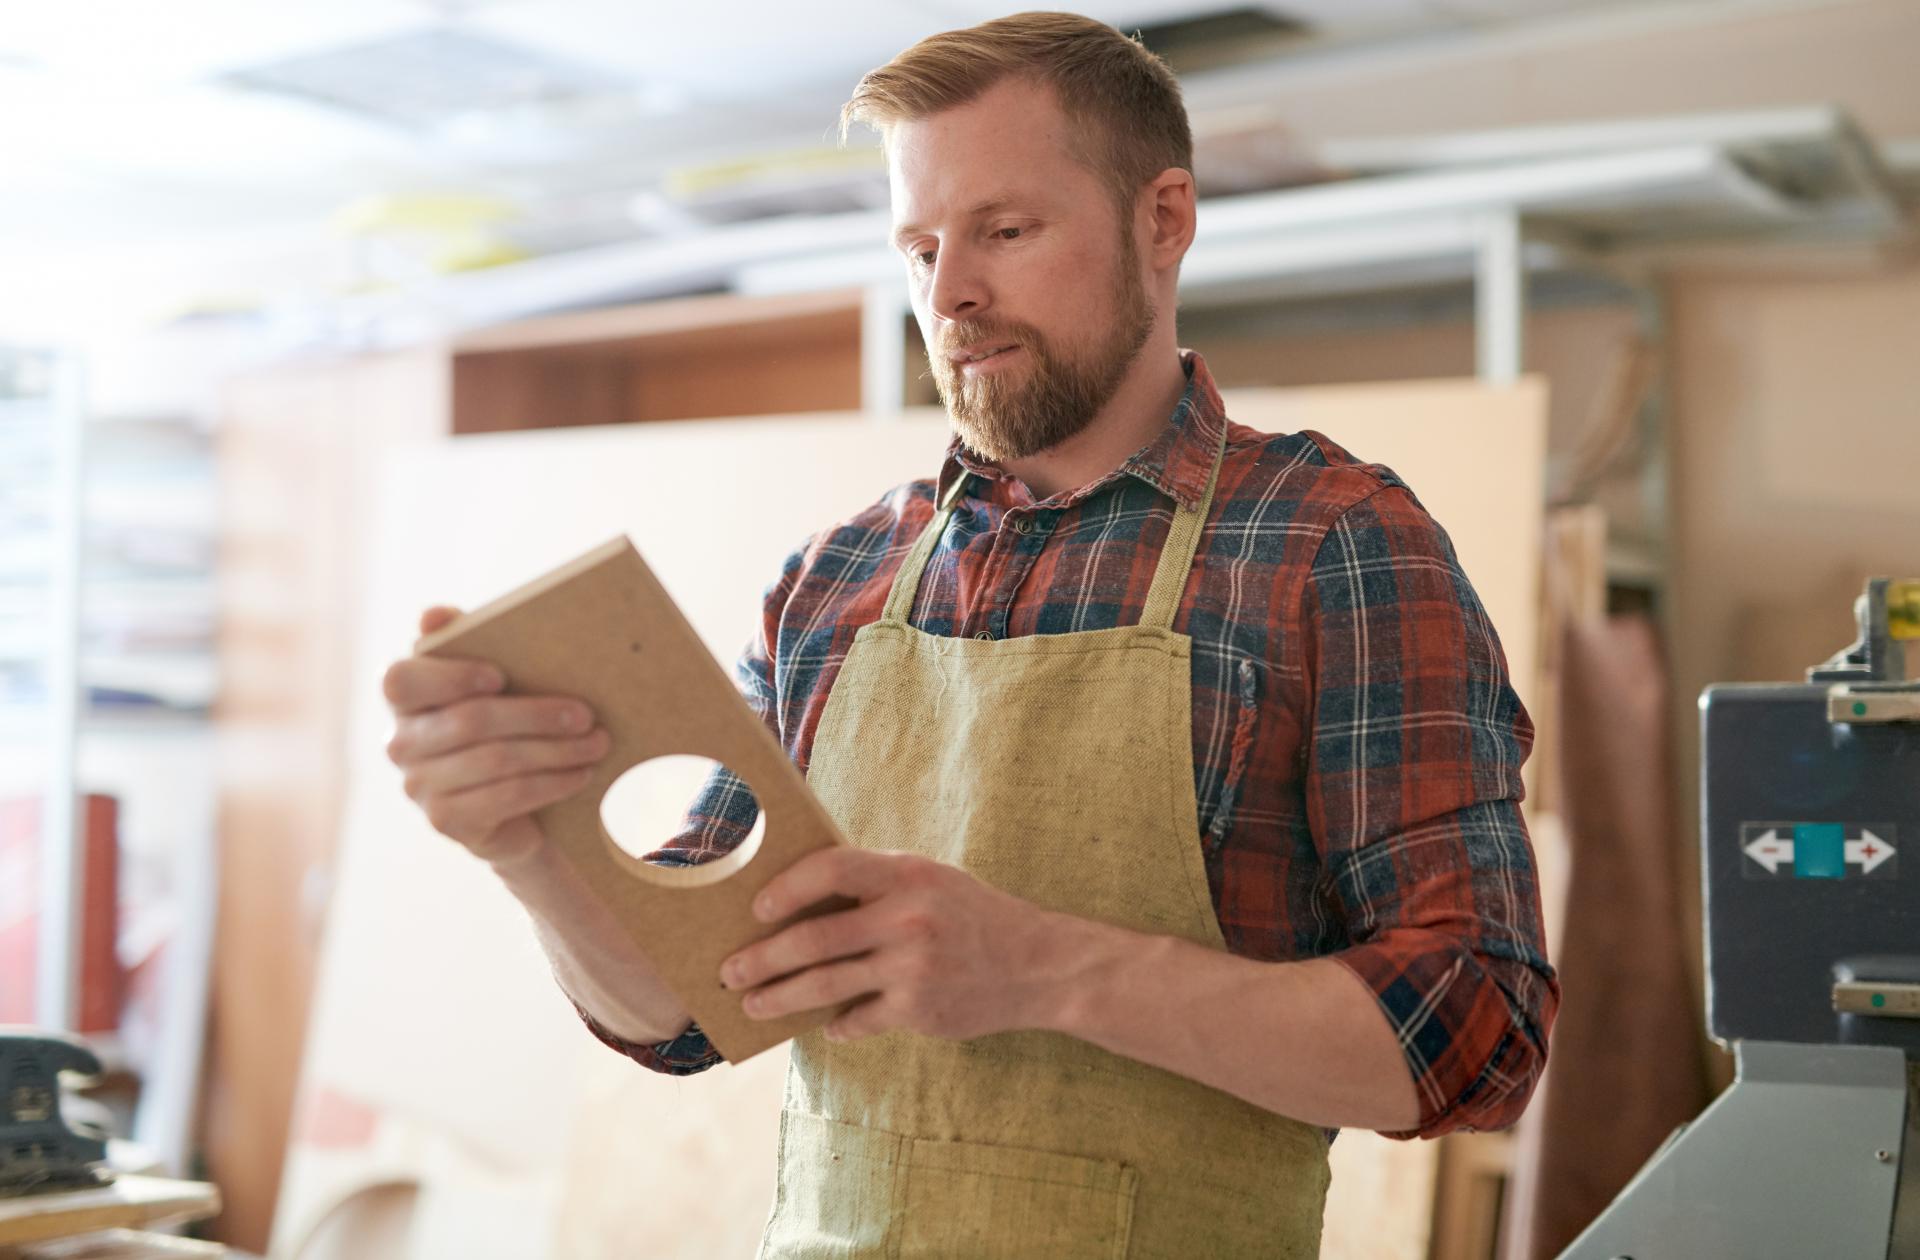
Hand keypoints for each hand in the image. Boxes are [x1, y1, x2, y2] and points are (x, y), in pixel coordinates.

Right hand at [383, 605, 611, 865]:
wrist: (513, 806)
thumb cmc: (503, 726)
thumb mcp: (492, 683)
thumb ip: (466, 643)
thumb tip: (432, 614)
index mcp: (404, 697)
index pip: (403, 680)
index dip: (450, 676)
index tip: (500, 675)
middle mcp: (399, 743)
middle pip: (469, 721)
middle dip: (536, 715)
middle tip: (587, 714)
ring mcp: (418, 786)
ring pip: (496, 760)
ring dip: (556, 751)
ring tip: (597, 743)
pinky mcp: (445, 821)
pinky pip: (506, 797)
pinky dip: (551, 784)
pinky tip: (581, 774)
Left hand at [719, 848, 1063, 1042]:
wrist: (1039, 964)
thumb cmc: (971, 914)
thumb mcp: (929, 880)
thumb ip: (874, 884)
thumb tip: (798, 898)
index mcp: (906, 874)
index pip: (831, 870)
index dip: (787, 887)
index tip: (756, 907)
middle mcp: (907, 919)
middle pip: (813, 938)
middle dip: (762, 957)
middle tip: (728, 970)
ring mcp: (912, 968)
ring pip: (824, 987)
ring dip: (778, 997)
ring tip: (751, 1004)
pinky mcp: (919, 1011)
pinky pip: (858, 1020)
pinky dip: (836, 1024)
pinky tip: (825, 1027)